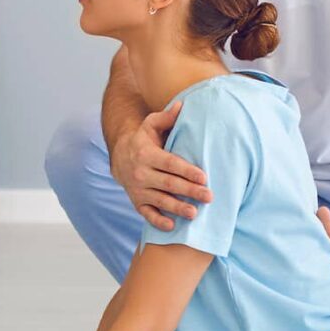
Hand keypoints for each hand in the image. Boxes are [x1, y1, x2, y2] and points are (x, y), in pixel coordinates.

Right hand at [109, 100, 212, 231]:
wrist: (120, 158)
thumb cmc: (143, 140)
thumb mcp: (151, 125)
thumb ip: (166, 118)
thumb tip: (183, 104)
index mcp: (146, 153)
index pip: (169, 163)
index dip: (186, 170)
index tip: (203, 176)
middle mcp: (141, 173)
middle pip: (168, 183)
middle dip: (189, 190)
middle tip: (209, 196)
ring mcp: (138, 189)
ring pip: (160, 200)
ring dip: (177, 207)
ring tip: (195, 214)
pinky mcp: (137, 202)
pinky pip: (147, 214)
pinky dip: (158, 221)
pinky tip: (173, 226)